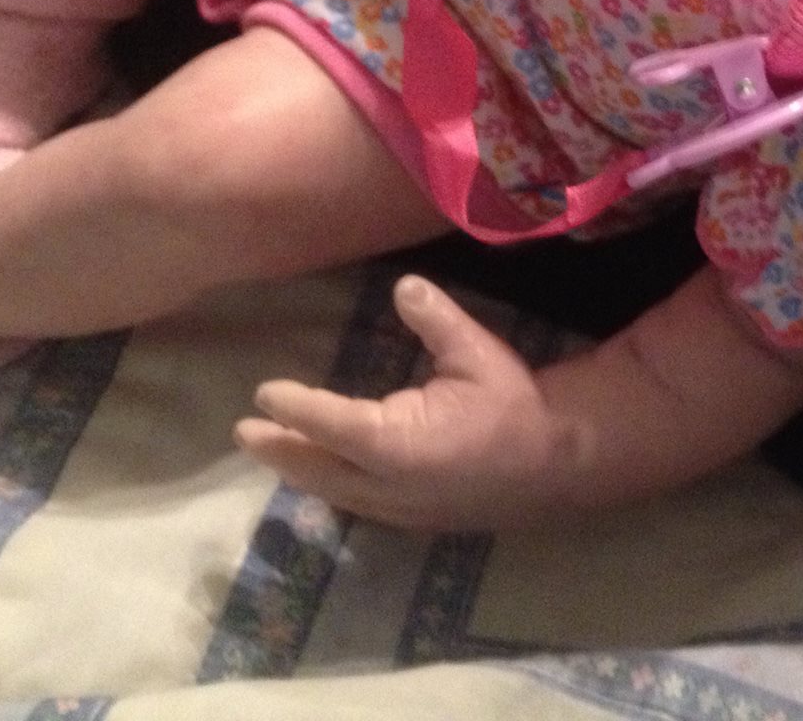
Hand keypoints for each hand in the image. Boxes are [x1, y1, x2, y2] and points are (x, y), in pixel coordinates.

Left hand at [233, 274, 586, 531]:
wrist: (559, 462)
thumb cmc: (516, 404)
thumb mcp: (479, 352)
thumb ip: (436, 320)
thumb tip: (402, 285)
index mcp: (400, 443)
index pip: (331, 424)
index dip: (294, 409)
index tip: (264, 392)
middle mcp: (390, 484)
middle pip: (319, 468)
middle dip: (280, 449)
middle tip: (243, 431)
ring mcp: (401, 508)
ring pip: (334, 492)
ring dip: (300, 470)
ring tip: (270, 450)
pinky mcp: (413, 517)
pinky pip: (356, 502)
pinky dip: (330, 485)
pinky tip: (322, 473)